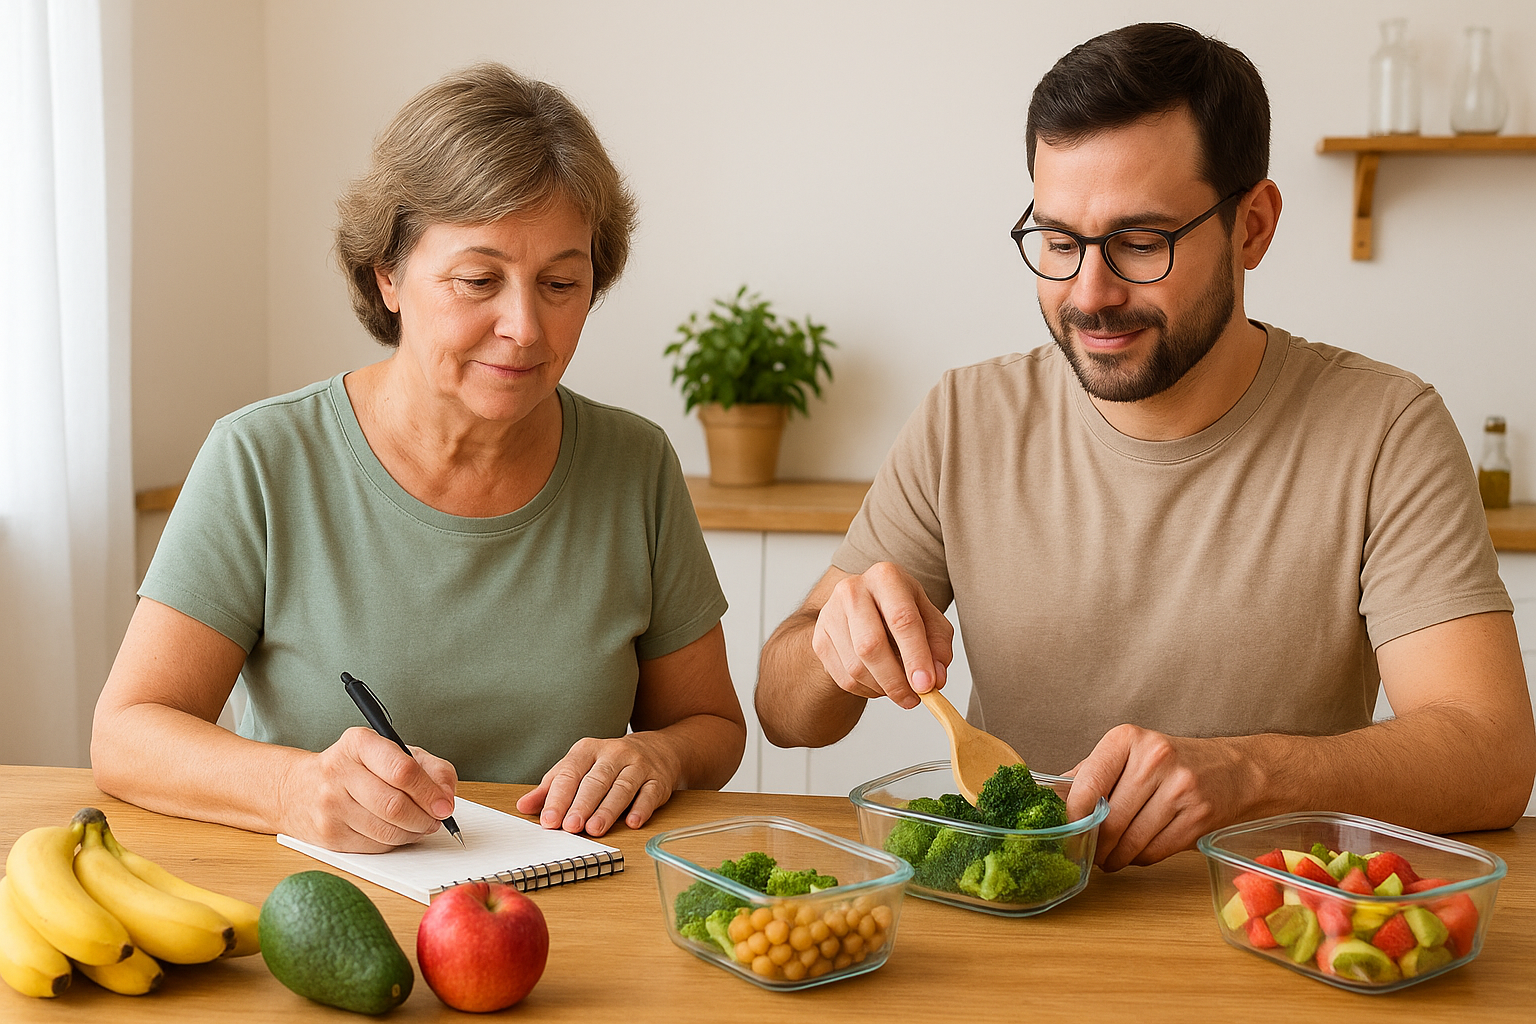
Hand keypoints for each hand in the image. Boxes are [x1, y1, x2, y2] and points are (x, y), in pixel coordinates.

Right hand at [277, 727, 458, 852]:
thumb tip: (446, 796)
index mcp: (358, 744)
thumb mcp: (393, 753)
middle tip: (436, 819)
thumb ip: (429, 767)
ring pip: (387, 830)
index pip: (402, 770)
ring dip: (414, 832)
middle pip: (395, 805)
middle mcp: (339, 772)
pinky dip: (395, 842)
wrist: (299, 790)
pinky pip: (375, 846)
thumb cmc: (356, 769)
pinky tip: (397, 831)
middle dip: (425, 817)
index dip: (430, 792)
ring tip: (420, 824)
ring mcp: (330, 806)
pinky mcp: (329, 835)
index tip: (445, 805)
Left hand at [516, 734, 678, 836]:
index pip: (570, 772)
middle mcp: (614, 753)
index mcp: (588, 749)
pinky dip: (642, 808)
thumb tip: (523, 806)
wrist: (657, 749)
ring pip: (622, 787)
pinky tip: (633, 822)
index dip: (558, 797)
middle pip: (596, 780)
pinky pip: (650, 793)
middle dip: (582, 804)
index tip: (549, 819)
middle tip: (570, 826)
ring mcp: (639, 765)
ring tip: (595, 829)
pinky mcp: (658, 780)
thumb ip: (552, 787)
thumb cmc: (609, 763)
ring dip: (608, 810)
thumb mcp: (578, 768)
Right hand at [810, 562, 953, 707]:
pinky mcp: (819, 638)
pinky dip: (866, 690)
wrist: (863, 609)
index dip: (916, 656)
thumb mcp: (930, 620)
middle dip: (895, 680)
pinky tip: (879, 683)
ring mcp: (830, 614)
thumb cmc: (901, 611)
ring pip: (856, 667)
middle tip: (913, 699)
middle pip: (871, 644)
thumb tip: (935, 679)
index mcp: (886, 577)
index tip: (927, 685)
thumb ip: (939, 647)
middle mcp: (853, 590)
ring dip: (882, 688)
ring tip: (899, 689)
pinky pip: (843, 678)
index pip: (902, 619)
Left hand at [1066, 725, 1258, 871]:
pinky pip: (1154, 851)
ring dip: (1115, 857)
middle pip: (1109, 819)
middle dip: (1094, 844)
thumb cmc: (1172, 762)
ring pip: (1131, 841)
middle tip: (1088, 852)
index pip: (1086, 786)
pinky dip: (1140, 858)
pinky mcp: (1198, 816)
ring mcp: (1180, 788)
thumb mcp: (1130, 752)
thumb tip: (1050, 798)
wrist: (1235, 770)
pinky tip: (1137, 853)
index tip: (1068, 830)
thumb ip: (1091, 772)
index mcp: (1127, 739)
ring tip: (1110, 857)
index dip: (1073, 817)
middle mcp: (1154, 759)